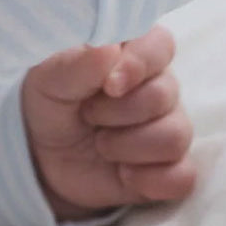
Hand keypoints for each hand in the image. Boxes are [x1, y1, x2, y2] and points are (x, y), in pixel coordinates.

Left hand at [21, 27, 194, 221]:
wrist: (43, 156)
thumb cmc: (54, 103)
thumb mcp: (50, 78)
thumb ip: (78, 63)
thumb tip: (108, 50)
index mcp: (138, 52)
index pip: (161, 45)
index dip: (139, 64)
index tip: (110, 85)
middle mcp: (162, 86)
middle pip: (165, 95)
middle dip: (119, 113)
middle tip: (89, 116)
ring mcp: (169, 126)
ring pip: (175, 136)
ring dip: (129, 147)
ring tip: (102, 146)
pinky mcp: (168, 167)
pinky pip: (182, 176)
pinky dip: (151, 180)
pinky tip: (124, 175)